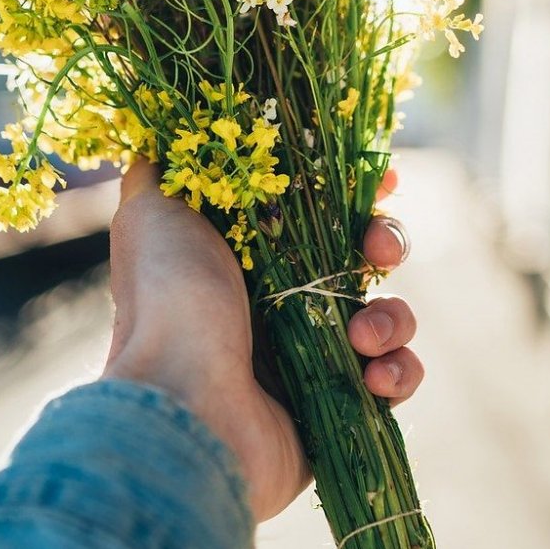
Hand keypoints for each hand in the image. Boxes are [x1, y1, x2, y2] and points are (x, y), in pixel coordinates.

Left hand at [103, 160, 422, 522]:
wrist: (179, 403)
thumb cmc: (166, 300)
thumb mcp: (149, 213)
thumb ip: (165, 172)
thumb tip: (168, 139)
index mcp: (250, 258)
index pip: (319, 214)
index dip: (354, 195)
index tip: (382, 180)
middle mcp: (282, 305)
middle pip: (361, 259)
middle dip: (384, 243)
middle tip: (377, 248)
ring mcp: (312, 359)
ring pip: (387, 317)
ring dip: (392, 316)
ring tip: (362, 334)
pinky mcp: (338, 409)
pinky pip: (395, 380)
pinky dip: (400, 372)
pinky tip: (374, 375)